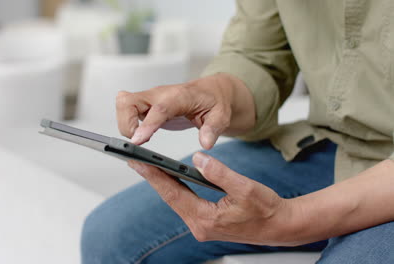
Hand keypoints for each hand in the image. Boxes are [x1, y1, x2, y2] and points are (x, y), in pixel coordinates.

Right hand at [116, 73, 255, 149]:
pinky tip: (142, 135)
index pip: (159, 108)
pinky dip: (127, 124)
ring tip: (142, 139)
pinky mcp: (145, 105)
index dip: (146, 124)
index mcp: (179, 96)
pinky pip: (126, 110)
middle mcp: (160, 94)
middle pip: (128, 101)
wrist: (211, 91)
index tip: (137, 140)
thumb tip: (205, 143)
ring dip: (125, 124)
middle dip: (126, 124)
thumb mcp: (222, 115)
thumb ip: (213, 128)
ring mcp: (150, 98)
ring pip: (123, 104)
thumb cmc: (214, 101)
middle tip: (139, 141)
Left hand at [128, 152, 295, 245]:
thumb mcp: (245, 188)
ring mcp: (202, 225)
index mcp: (206, 219)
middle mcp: (200, 226)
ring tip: (148, 164)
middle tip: (135, 159)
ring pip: (176, 200)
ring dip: (162, 182)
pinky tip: (170, 177)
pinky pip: (185, 202)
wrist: (280, 226)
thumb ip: (220, 173)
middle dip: (152, 177)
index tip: (138, 162)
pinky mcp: (206, 222)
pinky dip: (175, 188)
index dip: (154, 176)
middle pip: (170, 198)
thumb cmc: (266, 210)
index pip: (173, 194)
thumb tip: (198, 159)